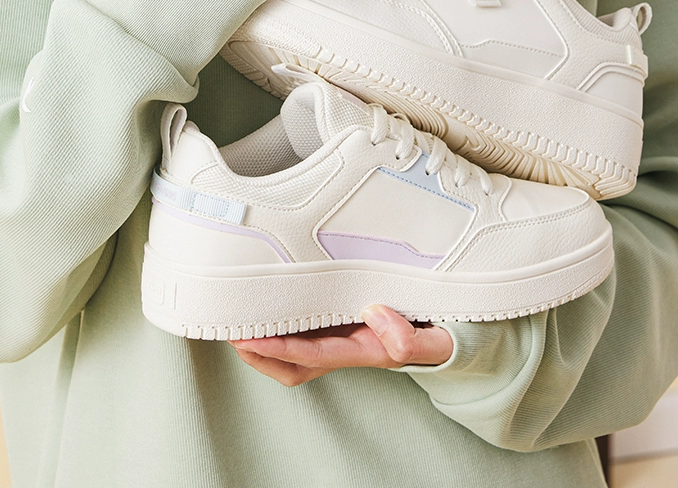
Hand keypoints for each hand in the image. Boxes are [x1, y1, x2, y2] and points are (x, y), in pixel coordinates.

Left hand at [230, 304, 453, 385]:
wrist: (448, 339)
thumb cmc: (435, 336)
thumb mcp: (431, 340)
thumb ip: (408, 336)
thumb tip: (375, 316)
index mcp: (362, 352)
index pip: (312, 354)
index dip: (279, 348)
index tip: (250, 339)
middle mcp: (345, 350)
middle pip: (291, 367)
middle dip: (258, 355)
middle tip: (229, 333)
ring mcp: (341, 342)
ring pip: (292, 355)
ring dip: (263, 346)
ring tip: (236, 324)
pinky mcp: (341, 329)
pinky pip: (303, 336)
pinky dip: (280, 329)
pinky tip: (266, 311)